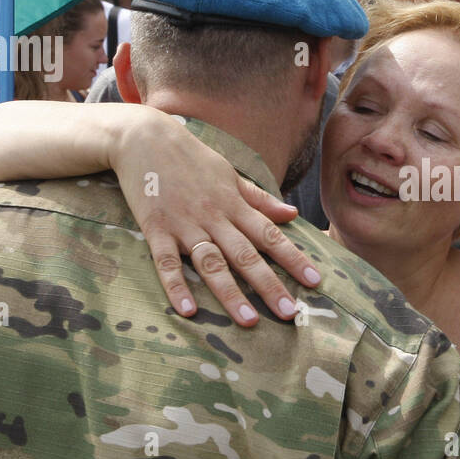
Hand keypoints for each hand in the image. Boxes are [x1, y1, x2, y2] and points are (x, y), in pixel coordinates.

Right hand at [111, 114, 320, 324]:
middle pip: (246, 255)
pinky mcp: (155, 229)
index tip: (314, 281)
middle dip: (269, 285)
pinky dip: (177, 286)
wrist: (144, 138)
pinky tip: (188, 311)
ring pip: (212, 264)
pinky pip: (167, 262)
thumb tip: (292, 213)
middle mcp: (214, 217)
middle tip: (290, 314)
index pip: (271, 235)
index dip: (293, 258)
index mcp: (234, 205)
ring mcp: (184, 224)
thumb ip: (259, 199)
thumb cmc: (192, 158)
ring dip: (230, 293)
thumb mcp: (230, 174)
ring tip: (249, 321)